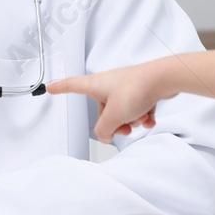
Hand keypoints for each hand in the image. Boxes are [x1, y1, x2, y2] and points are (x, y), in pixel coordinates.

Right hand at [48, 64, 166, 142]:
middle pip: (102, 110)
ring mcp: (125, 87)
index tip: (50, 88)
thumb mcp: (113, 116)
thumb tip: (104, 135)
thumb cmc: (137, 88)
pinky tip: (149, 119)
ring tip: (139, 119)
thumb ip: (103, 130)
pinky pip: (136, 109)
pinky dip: (143, 117)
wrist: (164, 79)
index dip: (60, 88)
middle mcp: (109, 84)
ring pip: (121, 112)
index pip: (72, 85)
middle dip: (113, 123)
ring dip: (131, 121)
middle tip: (123, 127)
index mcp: (96, 84)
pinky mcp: (141, 91)